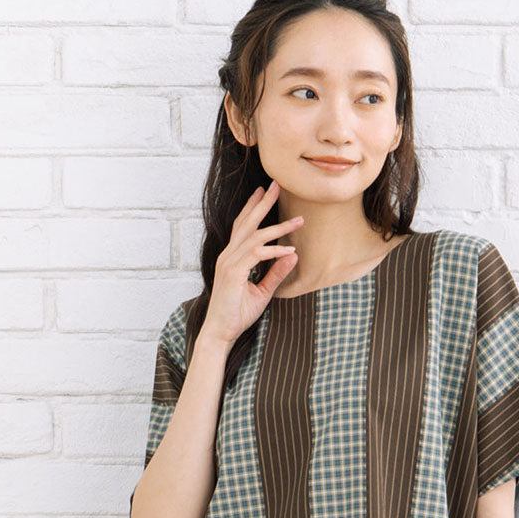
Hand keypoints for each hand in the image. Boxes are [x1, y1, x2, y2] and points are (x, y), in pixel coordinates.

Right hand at [200, 179, 302, 345]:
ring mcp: (229, 263)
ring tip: (298, 220)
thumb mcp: (262, 292)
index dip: (253, 208)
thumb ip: (276, 274)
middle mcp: (228, 256)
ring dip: (278, 227)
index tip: (264, 192)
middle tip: (276, 185)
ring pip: (255, 236)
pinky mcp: (234, 273)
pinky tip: (290, 252)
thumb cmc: (237, 314)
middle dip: (263, 203)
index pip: (242, 227)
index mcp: (232, 258)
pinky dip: (275, 252)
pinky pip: (257, 255)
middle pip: (247, 223)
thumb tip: (293, 257)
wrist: (220, 332)